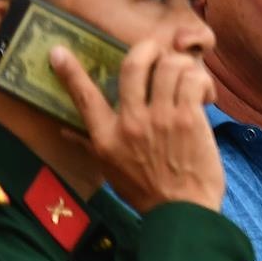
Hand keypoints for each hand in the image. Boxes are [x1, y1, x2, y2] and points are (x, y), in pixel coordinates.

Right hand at [52, 42, 225, 210]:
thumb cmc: (146, 191)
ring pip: (169, 66)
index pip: (83, 96)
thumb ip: (88, 144)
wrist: (182, 211)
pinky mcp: (191, 119)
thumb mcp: (109, 169)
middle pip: (134, 64)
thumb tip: (63, 129)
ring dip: (179, 65)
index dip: (70, 71)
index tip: (58, 52)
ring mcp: (162, 118)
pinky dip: (200, 80)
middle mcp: (131, 122)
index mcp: (106, 136)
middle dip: (147, 49)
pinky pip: (193, 81)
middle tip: (156, 53)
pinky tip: (202, 93)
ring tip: (185, 77)